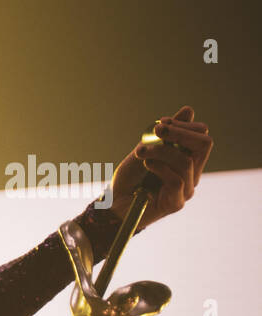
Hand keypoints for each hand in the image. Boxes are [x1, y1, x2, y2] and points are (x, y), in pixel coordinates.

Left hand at [105, 105, 212, 228]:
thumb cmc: (128, 178)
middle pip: (204, 144)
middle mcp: (191, 174)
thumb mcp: (145, 150)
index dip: (183, 126)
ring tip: (140, 153)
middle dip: (180, 132)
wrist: (111, 205)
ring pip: (186, 161)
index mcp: (187, 159)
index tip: (161, 123)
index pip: (201, 136)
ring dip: (160, 151)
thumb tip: (189, 110)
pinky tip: (146, 165)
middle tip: (157, 129)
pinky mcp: (176, 204)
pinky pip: (176, 180)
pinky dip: (159, 168)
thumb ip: (164, 134)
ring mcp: (186, 189)